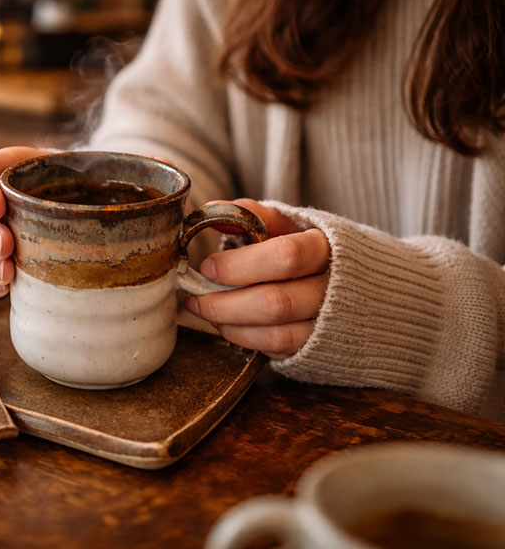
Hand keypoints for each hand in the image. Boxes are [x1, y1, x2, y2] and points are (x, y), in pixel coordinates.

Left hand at [184, 199, 329, 359]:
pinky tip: (227, 324)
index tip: (208, 265)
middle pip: (275, 302)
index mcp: (327, 248)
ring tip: (205, 310)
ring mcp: (329, 324)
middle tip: (195, 295)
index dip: (240, 265)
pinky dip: (245, 338)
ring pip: (275, 334)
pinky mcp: (319, 348)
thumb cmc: (315, 249)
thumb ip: (253, 216)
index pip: (285, 257)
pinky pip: (278, 350)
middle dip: (225, 302)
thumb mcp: (291, 224)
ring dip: (230, 323)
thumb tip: (210, 212)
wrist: (367, 286)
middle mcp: (334, 290)